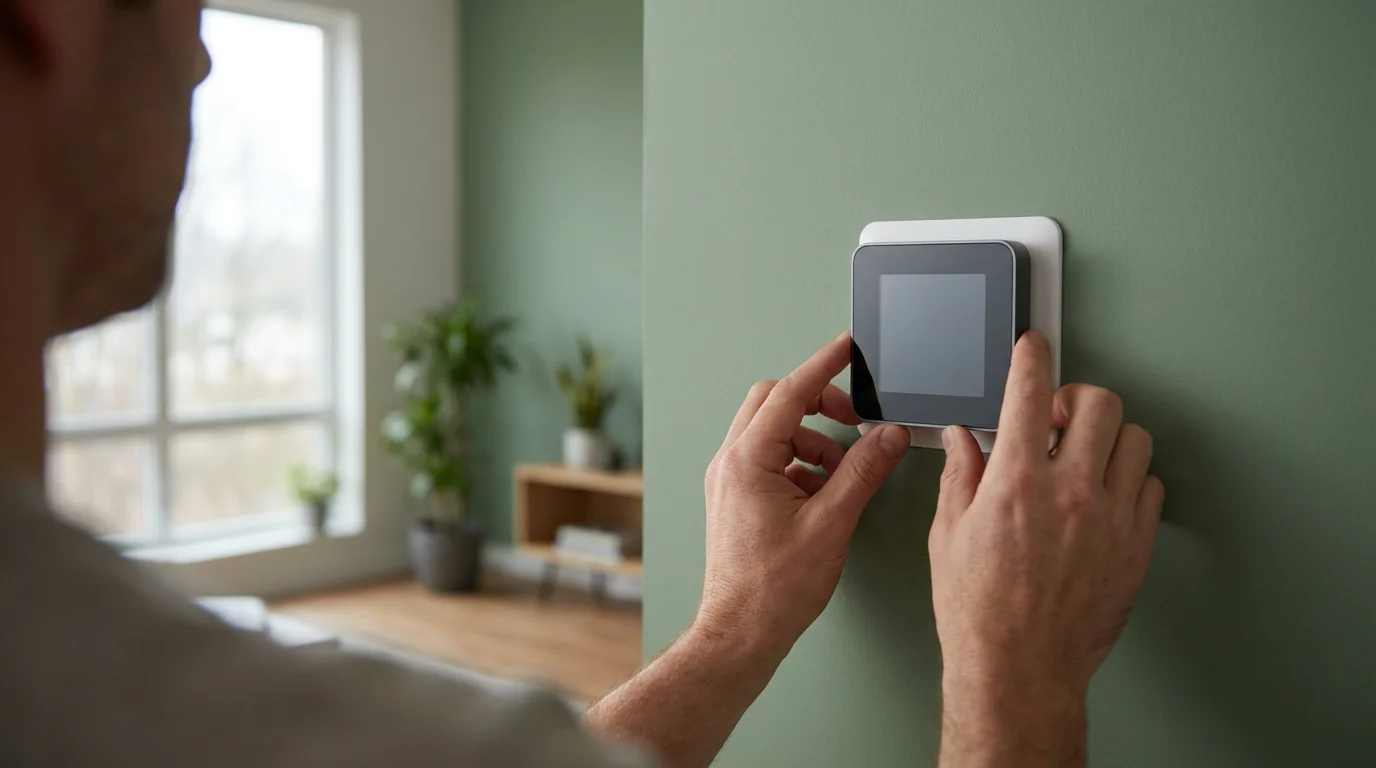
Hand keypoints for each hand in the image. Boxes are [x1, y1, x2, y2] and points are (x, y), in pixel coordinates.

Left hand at [697, 332, 910, 657]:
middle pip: (773, 402)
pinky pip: (767, 460)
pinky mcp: (734, 499)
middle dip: (817, 403)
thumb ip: (862, 472)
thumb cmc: (773, 589)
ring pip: (770, 431)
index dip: (823, 366)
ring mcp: (728, 481)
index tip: (846, 348)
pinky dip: (798, 464)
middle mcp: (730, 464)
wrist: (740, 633)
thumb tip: (888, 436)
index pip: (789, 392)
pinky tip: (823, 493)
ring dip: (810, 439)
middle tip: (854, 417)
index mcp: (747, 461)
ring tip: (842, 470)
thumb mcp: (831, 524)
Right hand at [930, 331, 1163, 711]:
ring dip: (1109, 438)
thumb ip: (962, 475)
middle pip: (1100, 404)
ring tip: (1085, 455)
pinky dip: (1130, 481)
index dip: (1032, 357)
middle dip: (1078, 398)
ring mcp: (1110, 519)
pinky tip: (1104, 495)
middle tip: (1060, 416)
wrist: (1018, 669)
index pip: (1030, 392)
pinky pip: (1152, 489)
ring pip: (1135, 441)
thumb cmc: (978, 611)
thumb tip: (963, 440)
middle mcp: (1069, 493)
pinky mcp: (1135, 548)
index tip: (1033, 348)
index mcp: (1015, 483)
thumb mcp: (949, 534)